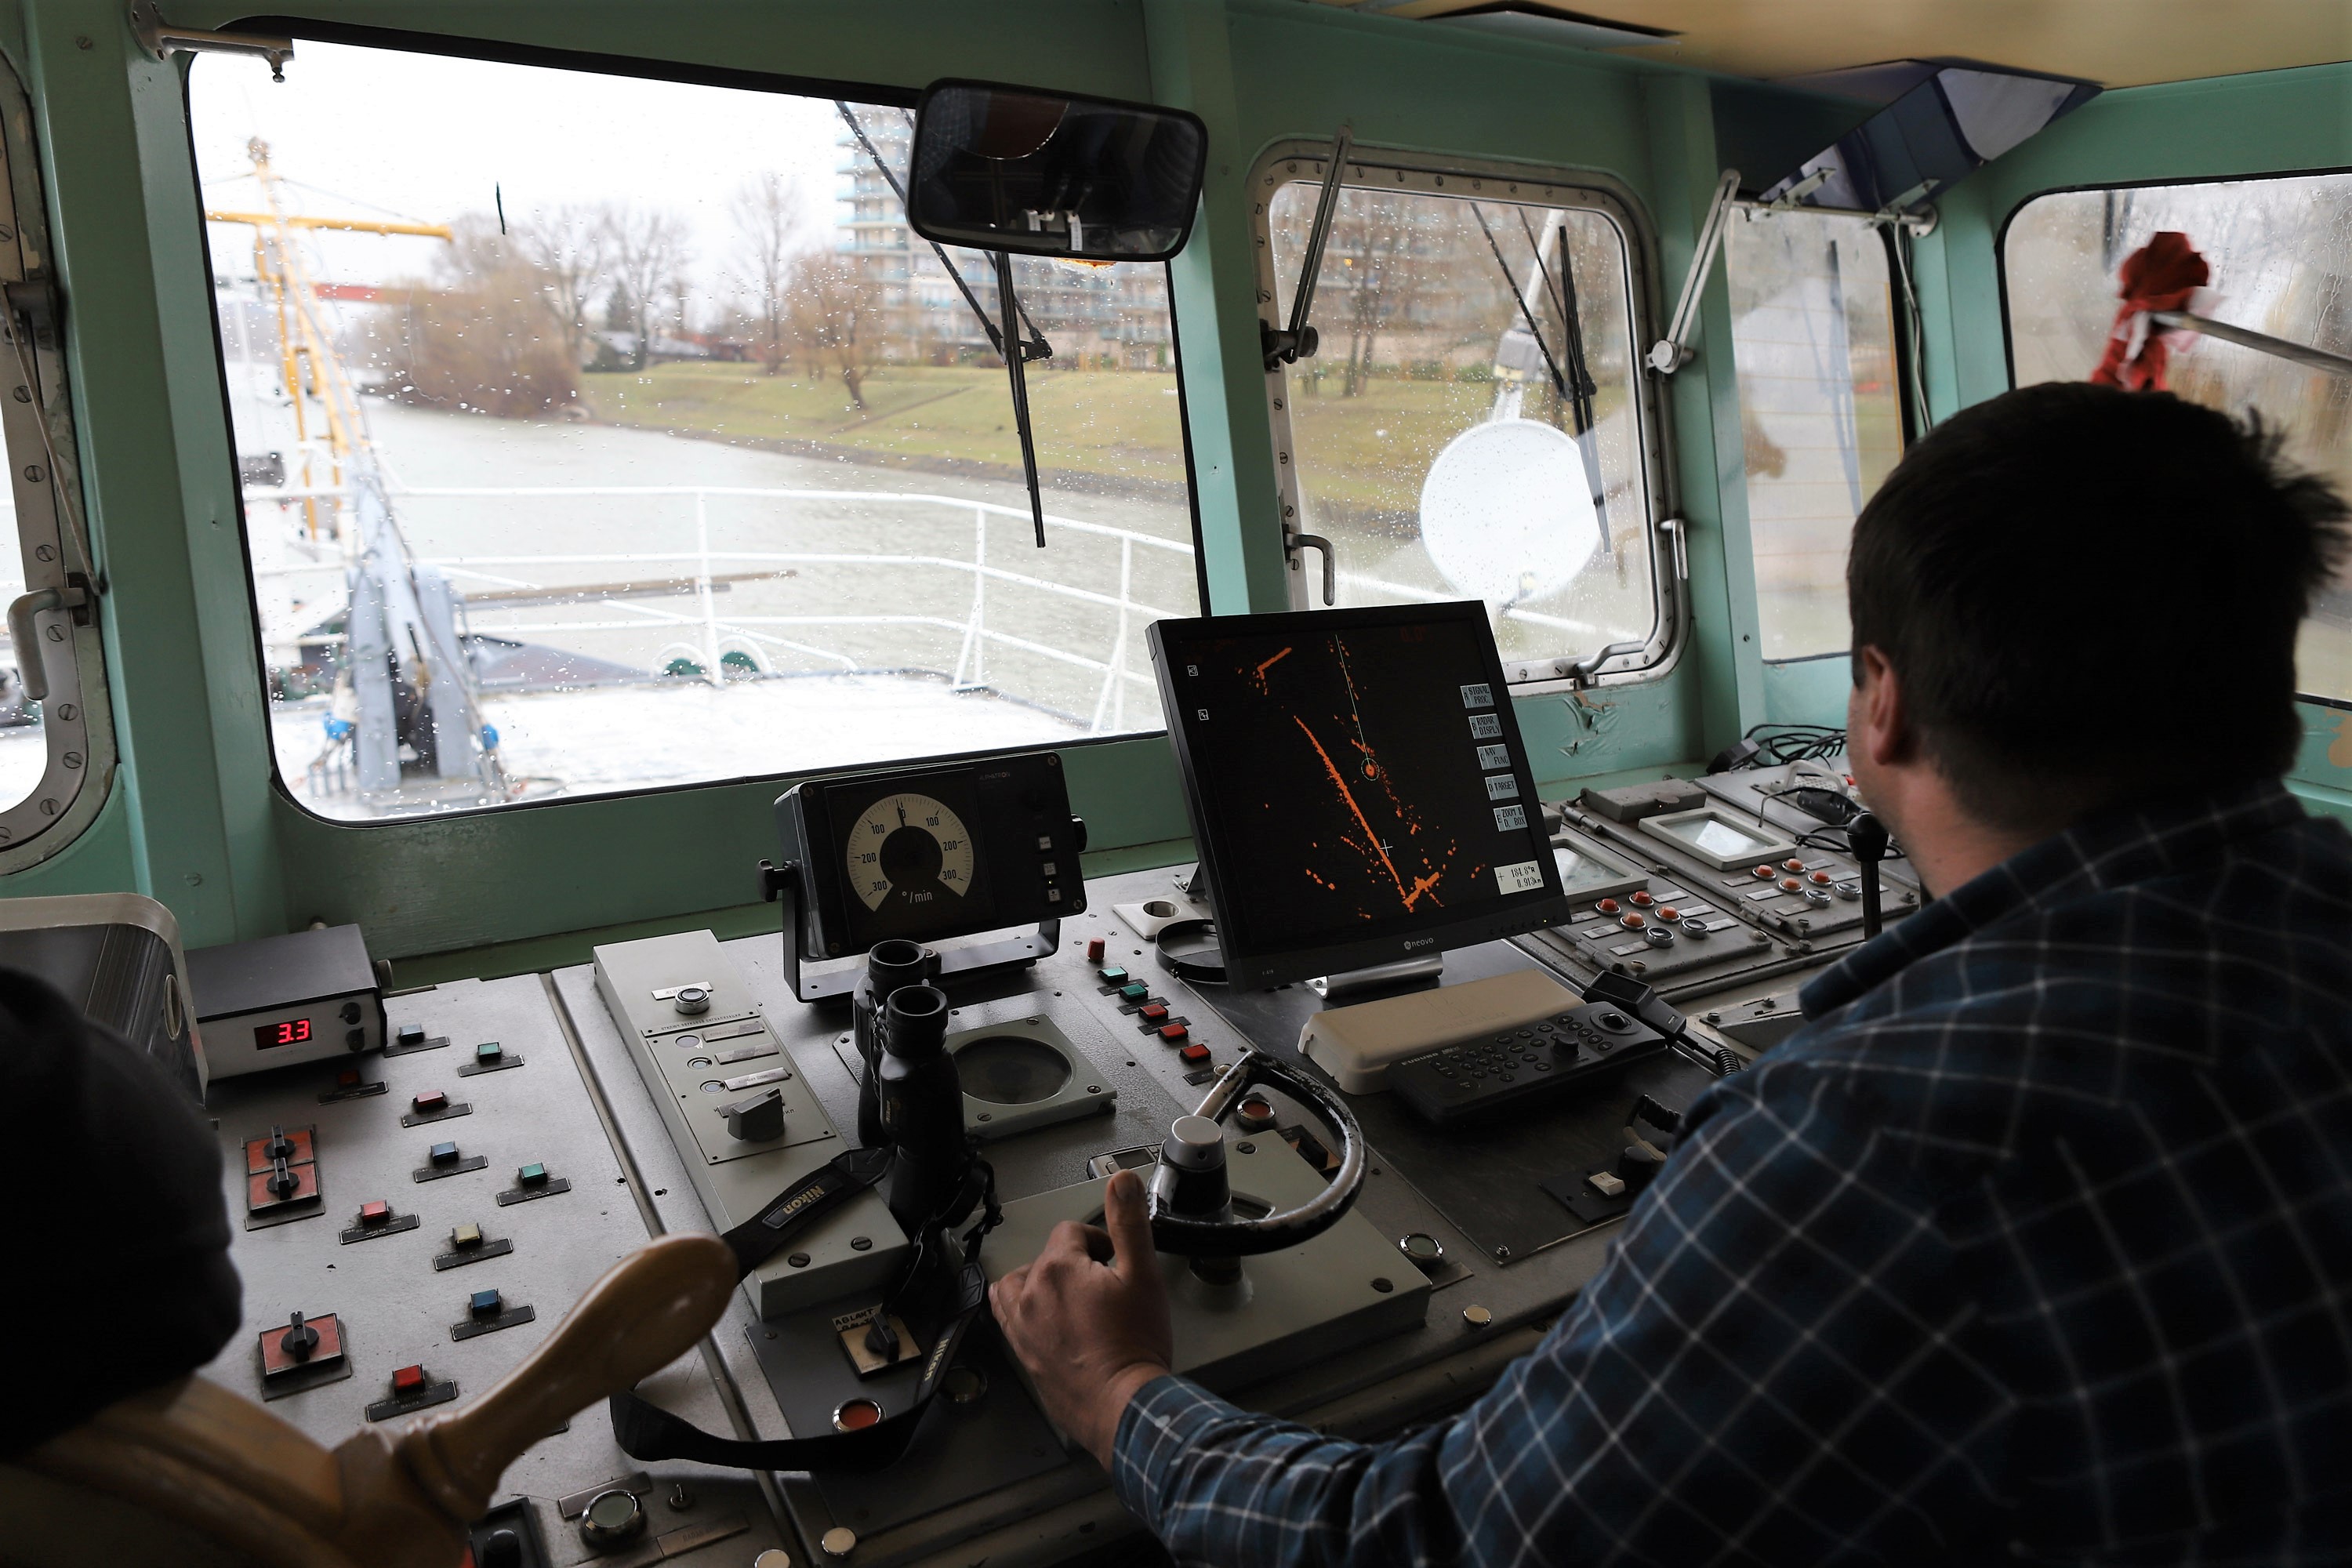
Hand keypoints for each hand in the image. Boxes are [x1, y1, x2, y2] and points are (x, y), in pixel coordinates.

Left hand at [990, 1167, 1173, 1464]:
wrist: (1123, 1405)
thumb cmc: (1135, 1347)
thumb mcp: (1143, 1275)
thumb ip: (1129, 1223)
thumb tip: (1120, 1182)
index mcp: (1057, 1268)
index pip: (1070, 1231)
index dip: (1098, 1240)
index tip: (1115, 1260)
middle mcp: (1030, 1295)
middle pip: (1045, 1257)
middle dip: (1074, 1263)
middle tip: (1104, 1286)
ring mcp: (1022, 1328)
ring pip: (1017, 1286)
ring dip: (1040, 1283)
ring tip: (1071, 1297)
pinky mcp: (1023, 1355)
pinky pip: (1009, 1320)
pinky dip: (1025, 1312)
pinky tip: (1048, 1322)